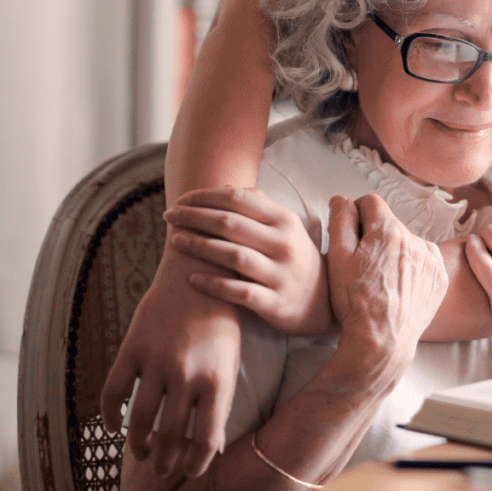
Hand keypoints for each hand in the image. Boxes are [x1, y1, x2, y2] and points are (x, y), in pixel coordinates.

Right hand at [100, 244, 240, 478]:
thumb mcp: (230, 357)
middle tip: (163, 467)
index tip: (191, 469)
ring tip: (144, 451)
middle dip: (166, 460)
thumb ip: (219, 399)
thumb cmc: (222, 316)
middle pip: (170, 436)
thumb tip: (209, 446)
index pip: (205, 440)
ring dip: (139, 445)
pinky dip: (109, 417)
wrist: (201, 266)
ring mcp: (157, 361)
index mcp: (218, 378)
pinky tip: (114, 426)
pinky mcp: (133, 347)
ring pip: (139, 421)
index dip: (196, 463)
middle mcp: (186, 373)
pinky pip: (112, 393)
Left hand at [164, 187, 331, 335]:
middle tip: (169, 215)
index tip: (182, 199)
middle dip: (194, 217)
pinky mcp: (274, 303)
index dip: (205, 197)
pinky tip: (191, 278)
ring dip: (199, 246)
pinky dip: (213, 284)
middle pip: (231, 225)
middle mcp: (284, 244)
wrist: (322, 300)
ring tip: (175, 241)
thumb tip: (225, 187)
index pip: (239, 199)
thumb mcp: (286, 227)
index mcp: (285, 220)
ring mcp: (280, 274)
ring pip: (233, 256)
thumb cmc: (294, 257)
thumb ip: (259, 206)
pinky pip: (238, 292)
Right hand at [326, 194, 447, 381]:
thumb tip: (342, 198)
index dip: (356, 216)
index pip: (370, 202)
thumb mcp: (337, 258)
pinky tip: (399, 287)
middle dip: (375, 236)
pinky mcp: (440, 277)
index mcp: (388, 230)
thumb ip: (340, 220)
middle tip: (363, 265)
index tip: (351, 237)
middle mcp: (415, 239)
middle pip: (390, 224)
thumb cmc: (355, 302)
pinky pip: (424, 260)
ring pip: (407, 242)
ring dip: (395, 251)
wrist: (382, 342)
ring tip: (381, 280)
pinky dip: (412, 268)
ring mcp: (431, 259)